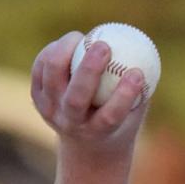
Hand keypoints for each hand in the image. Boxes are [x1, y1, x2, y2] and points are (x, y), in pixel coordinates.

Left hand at [30, 33, 146, 158]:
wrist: (85, 146)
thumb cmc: (118, 125)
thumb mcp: (132, 116)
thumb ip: (139, 94)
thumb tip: (147, 61)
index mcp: (97, 133)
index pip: (110, 115)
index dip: (125, 94)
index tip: (138, 73)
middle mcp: (71, 124)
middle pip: (76, 97)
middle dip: (90, 69)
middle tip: (104, 46)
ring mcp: (50, 110)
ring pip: (52, 76)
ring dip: (65, 51)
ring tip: (81, 37)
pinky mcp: (37, 97)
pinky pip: (40, 68)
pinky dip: (53, 51)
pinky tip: (69, 44)